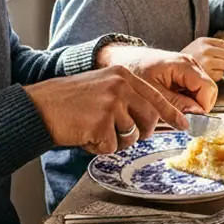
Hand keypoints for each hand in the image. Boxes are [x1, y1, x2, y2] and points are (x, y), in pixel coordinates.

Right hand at [26, 66, 186, 153]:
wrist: (39, 106)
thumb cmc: (69, 100)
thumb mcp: (102, 86)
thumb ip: (126, 96)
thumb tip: (150, 117)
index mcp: (123, 76)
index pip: (156, 97)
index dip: (172, 114)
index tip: (184, 125)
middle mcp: (120, 87)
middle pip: (149, 120)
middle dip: (139, 133)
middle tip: (119, 134)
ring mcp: (111, 104)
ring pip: (130, 136)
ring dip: (114, 141)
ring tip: (94, 130)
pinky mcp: (100, 123)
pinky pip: (110, 147)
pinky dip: (98, 147)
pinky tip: (84, 135)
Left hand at [97, 44, 217, 112]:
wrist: (124, 58)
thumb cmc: (134, 71)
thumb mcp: (152, 93)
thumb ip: (176, 104)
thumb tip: (196, 114)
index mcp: (184, 65)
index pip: (209, 89)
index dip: (203, 107)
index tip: (190, 119)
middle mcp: (191, 63)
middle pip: (209, 90)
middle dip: (198, 106)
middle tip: (180, 115)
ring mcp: (190, 67)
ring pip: (203, 91)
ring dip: (193, 103)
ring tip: (173, 107)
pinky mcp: (186, 72)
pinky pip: (195, 89)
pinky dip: (188, 99)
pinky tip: (172, 101)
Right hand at [182, 37, 223, 80]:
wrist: (172, 70)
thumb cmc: (187, 60)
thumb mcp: (196, 46)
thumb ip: (211, 46)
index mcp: (203, 41)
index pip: (223, 45)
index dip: (220, 51)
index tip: (215, 55)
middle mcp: (205, 50)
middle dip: (222, 59)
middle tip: (213, 63)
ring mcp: (206, 62)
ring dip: (220, 68)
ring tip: (210, 69)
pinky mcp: (207, 73)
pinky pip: (220, 74)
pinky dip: (216, 76)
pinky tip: (207, 74)